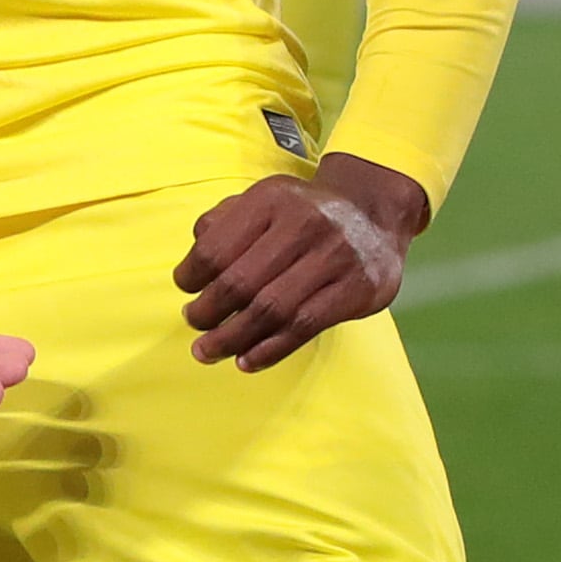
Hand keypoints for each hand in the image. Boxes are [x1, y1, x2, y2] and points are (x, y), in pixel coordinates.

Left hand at [176, 151, 426, 370]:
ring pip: (270, 310)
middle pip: (240, 283)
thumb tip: (195, 257)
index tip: (186, 290)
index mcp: (271, 200)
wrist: (374, 212)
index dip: (191, 276)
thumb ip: (224, 221)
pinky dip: (269, 350)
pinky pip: (304, 327)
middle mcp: (305, 224)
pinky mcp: (359, 288)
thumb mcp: (263, 200)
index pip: (215, 248)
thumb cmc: (302, 214)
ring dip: (231, 338)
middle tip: (194, 323)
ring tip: (207, 351)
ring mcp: (336, 256)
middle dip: (207, 313)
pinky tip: (246, 360)